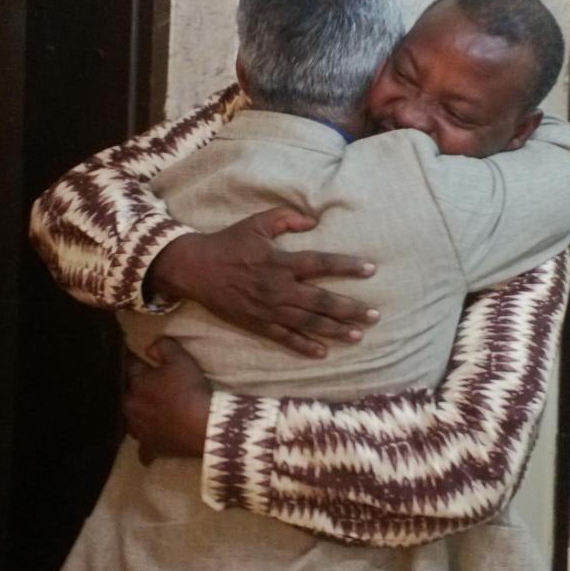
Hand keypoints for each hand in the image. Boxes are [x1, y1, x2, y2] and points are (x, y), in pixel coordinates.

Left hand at [124, 338, 213, 464]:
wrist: (204, 425)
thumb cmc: (191, 389)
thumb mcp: (181, 359)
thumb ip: (163, 346)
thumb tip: (148, 347)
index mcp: (135, 385)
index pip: (129, 367)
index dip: (134, 360)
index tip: (135, 356)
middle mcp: (130, 408)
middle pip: (127, 396)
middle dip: (134, 390)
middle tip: (146, 386)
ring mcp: (139, 431)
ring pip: (132, 421)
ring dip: (138, 417)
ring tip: (149, 413)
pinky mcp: (150, 448)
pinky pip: (144, 448)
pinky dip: (148, 445)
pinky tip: (153, 441)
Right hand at [148, 206, 378, 356]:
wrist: (194, 269)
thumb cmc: (228, 243)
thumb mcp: (256, 222)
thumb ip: (286, 218)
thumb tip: (313, 220)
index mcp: (281, 262)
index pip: (321, 264)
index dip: (347, 266)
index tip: (371, 269)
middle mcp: (279, 288)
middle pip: (322, 301)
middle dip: (350, 309)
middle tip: (375, 314)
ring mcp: (269, 310)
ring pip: (309, 323)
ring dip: (335, 330)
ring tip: (359, 334)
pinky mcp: (258, 324)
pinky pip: (285, 338)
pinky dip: (304, 346)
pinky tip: (323, 352)